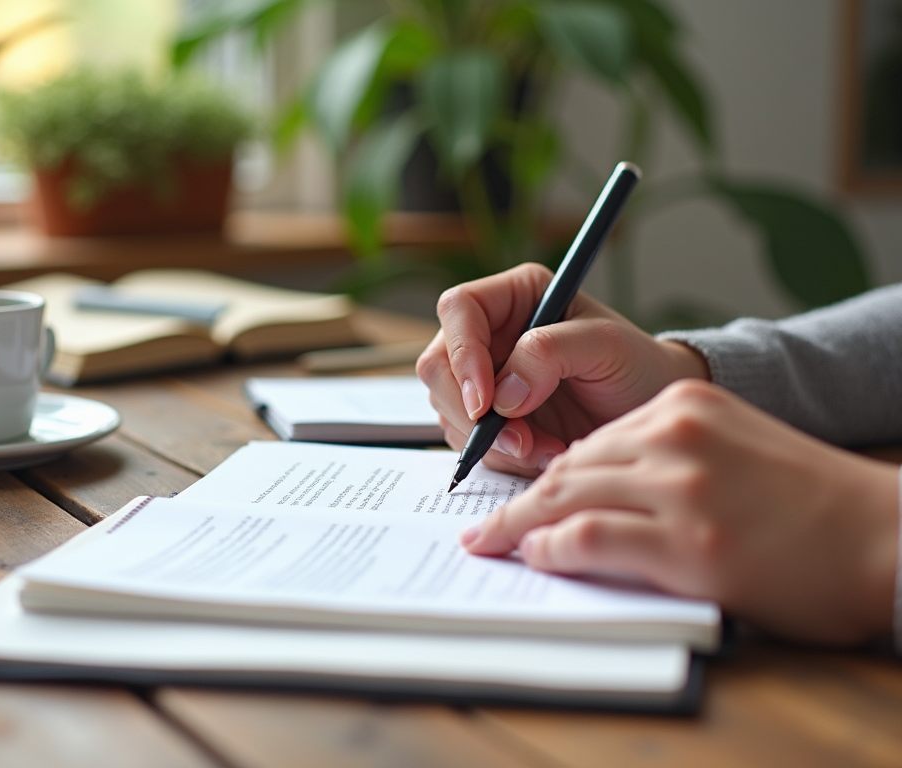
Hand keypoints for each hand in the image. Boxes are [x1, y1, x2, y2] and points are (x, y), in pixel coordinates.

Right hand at [416, 263, 708, 475]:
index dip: (463, 354)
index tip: (486, 401)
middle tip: (518, 441)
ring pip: (449, 409)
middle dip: (471, 412)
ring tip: (547, 449)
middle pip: (438, 365)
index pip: (459, 309)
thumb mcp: (606, 347)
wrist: (649, 414)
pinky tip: (543, 454)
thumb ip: (551, 353)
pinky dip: (501, 456)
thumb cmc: (636, 367)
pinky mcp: (488, 418)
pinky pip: (467, 441)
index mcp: (514, 296)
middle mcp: (490, 333)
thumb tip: (502, 393)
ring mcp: (484, 377)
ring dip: (492, 441)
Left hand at [462, 380, 899, 644]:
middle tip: (483, 526)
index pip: (592, 441)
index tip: (524, 500)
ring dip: (518, 525)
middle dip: (520, 500)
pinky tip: (534, 557)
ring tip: (489, 543)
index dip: (549, 476)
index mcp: (685, 405)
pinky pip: (588, 537)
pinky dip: (550, 548)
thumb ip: (666, 456)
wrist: (884, 535)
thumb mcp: (733, 447)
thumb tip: (594, 488)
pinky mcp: (686, 542)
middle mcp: (675, 435)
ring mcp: (679, 487)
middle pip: (569, 466)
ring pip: (565, 496)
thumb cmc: (811, 502)